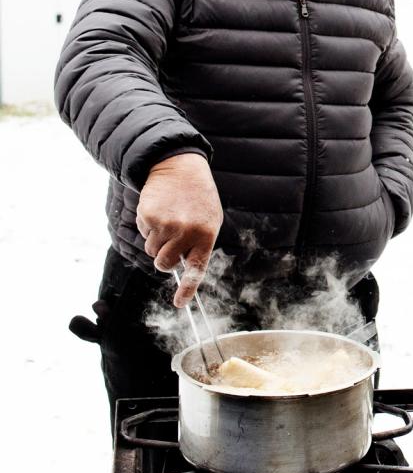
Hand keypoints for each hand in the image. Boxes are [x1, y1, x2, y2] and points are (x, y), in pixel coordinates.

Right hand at [136, 153, 222, 307]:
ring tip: (168, 220)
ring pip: (151, 251)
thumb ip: (199, 244)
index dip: (187, 289)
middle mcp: (186, 232)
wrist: (180, 168)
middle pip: (164, 264)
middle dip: (163, 260)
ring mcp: (165, 225)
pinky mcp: (148, 217)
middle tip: (170, 244)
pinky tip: (160, 211)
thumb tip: (184, 269)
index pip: (196, 269)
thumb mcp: (209, 219)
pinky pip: (144, 234)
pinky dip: (148, 227)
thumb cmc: (198, 198)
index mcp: (206, 234)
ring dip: (156, 241)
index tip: (180, 304)